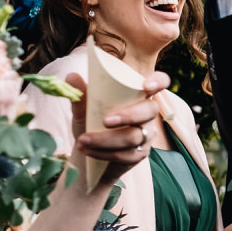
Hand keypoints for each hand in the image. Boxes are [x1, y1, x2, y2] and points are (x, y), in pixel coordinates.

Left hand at [69, 70, 169, 184]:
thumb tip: (72, 76)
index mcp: (138, 95)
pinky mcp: (139, 154)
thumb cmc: (91, 123)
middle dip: (128, 116)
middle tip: (105, 121)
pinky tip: (87, 151)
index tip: (145, 85)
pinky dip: (103, 153)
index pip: (160, 83)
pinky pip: (125, 154)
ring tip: (82, 140)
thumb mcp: (84, 109)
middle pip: (150, 110)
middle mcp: (148, 113)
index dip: (158, 81)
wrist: (89, 152)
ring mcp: (146, 134)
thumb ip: (80, 95)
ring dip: (106, 139)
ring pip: (134, 136)